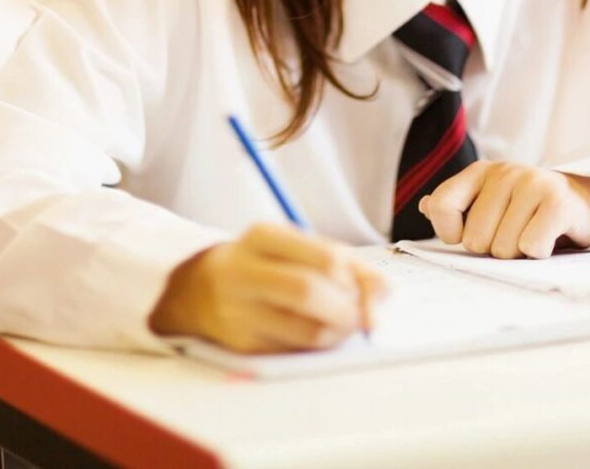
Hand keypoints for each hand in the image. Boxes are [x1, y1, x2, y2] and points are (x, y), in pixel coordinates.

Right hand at [148, 223, 389, 353]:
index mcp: (261, 236)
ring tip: (343, 324)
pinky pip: (296, 352)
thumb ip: (349, 264)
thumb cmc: (266, 264)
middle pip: (309, 293)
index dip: (355, 279)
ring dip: (339, 333)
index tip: (363, 287)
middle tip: (360, 315)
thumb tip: (386, 293)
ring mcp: (238, 312)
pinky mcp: (242, 345)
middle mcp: (243, 272)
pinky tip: (319, 334)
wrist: (202, 289)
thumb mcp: (300, 248)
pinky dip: (319, 347)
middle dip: (347, 309)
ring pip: (307, 331)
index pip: (324, 258)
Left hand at [420, 161, 589, 258]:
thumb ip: (456, 206)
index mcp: (479, 172)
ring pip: (503, 248)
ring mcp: (532, 183)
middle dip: (493, 248)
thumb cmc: (525, 209)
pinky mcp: (557, 202)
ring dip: (518, 252)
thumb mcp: (488, 202)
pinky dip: (539, 252)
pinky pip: (531, 247)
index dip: (449, 232)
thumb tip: (425, 206)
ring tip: (531, 233)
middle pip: (475, 239)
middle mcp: (503, 172)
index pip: (440, 205)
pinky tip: (548, 237)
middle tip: (513, 233)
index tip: (464, 236)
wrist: (579, 203)